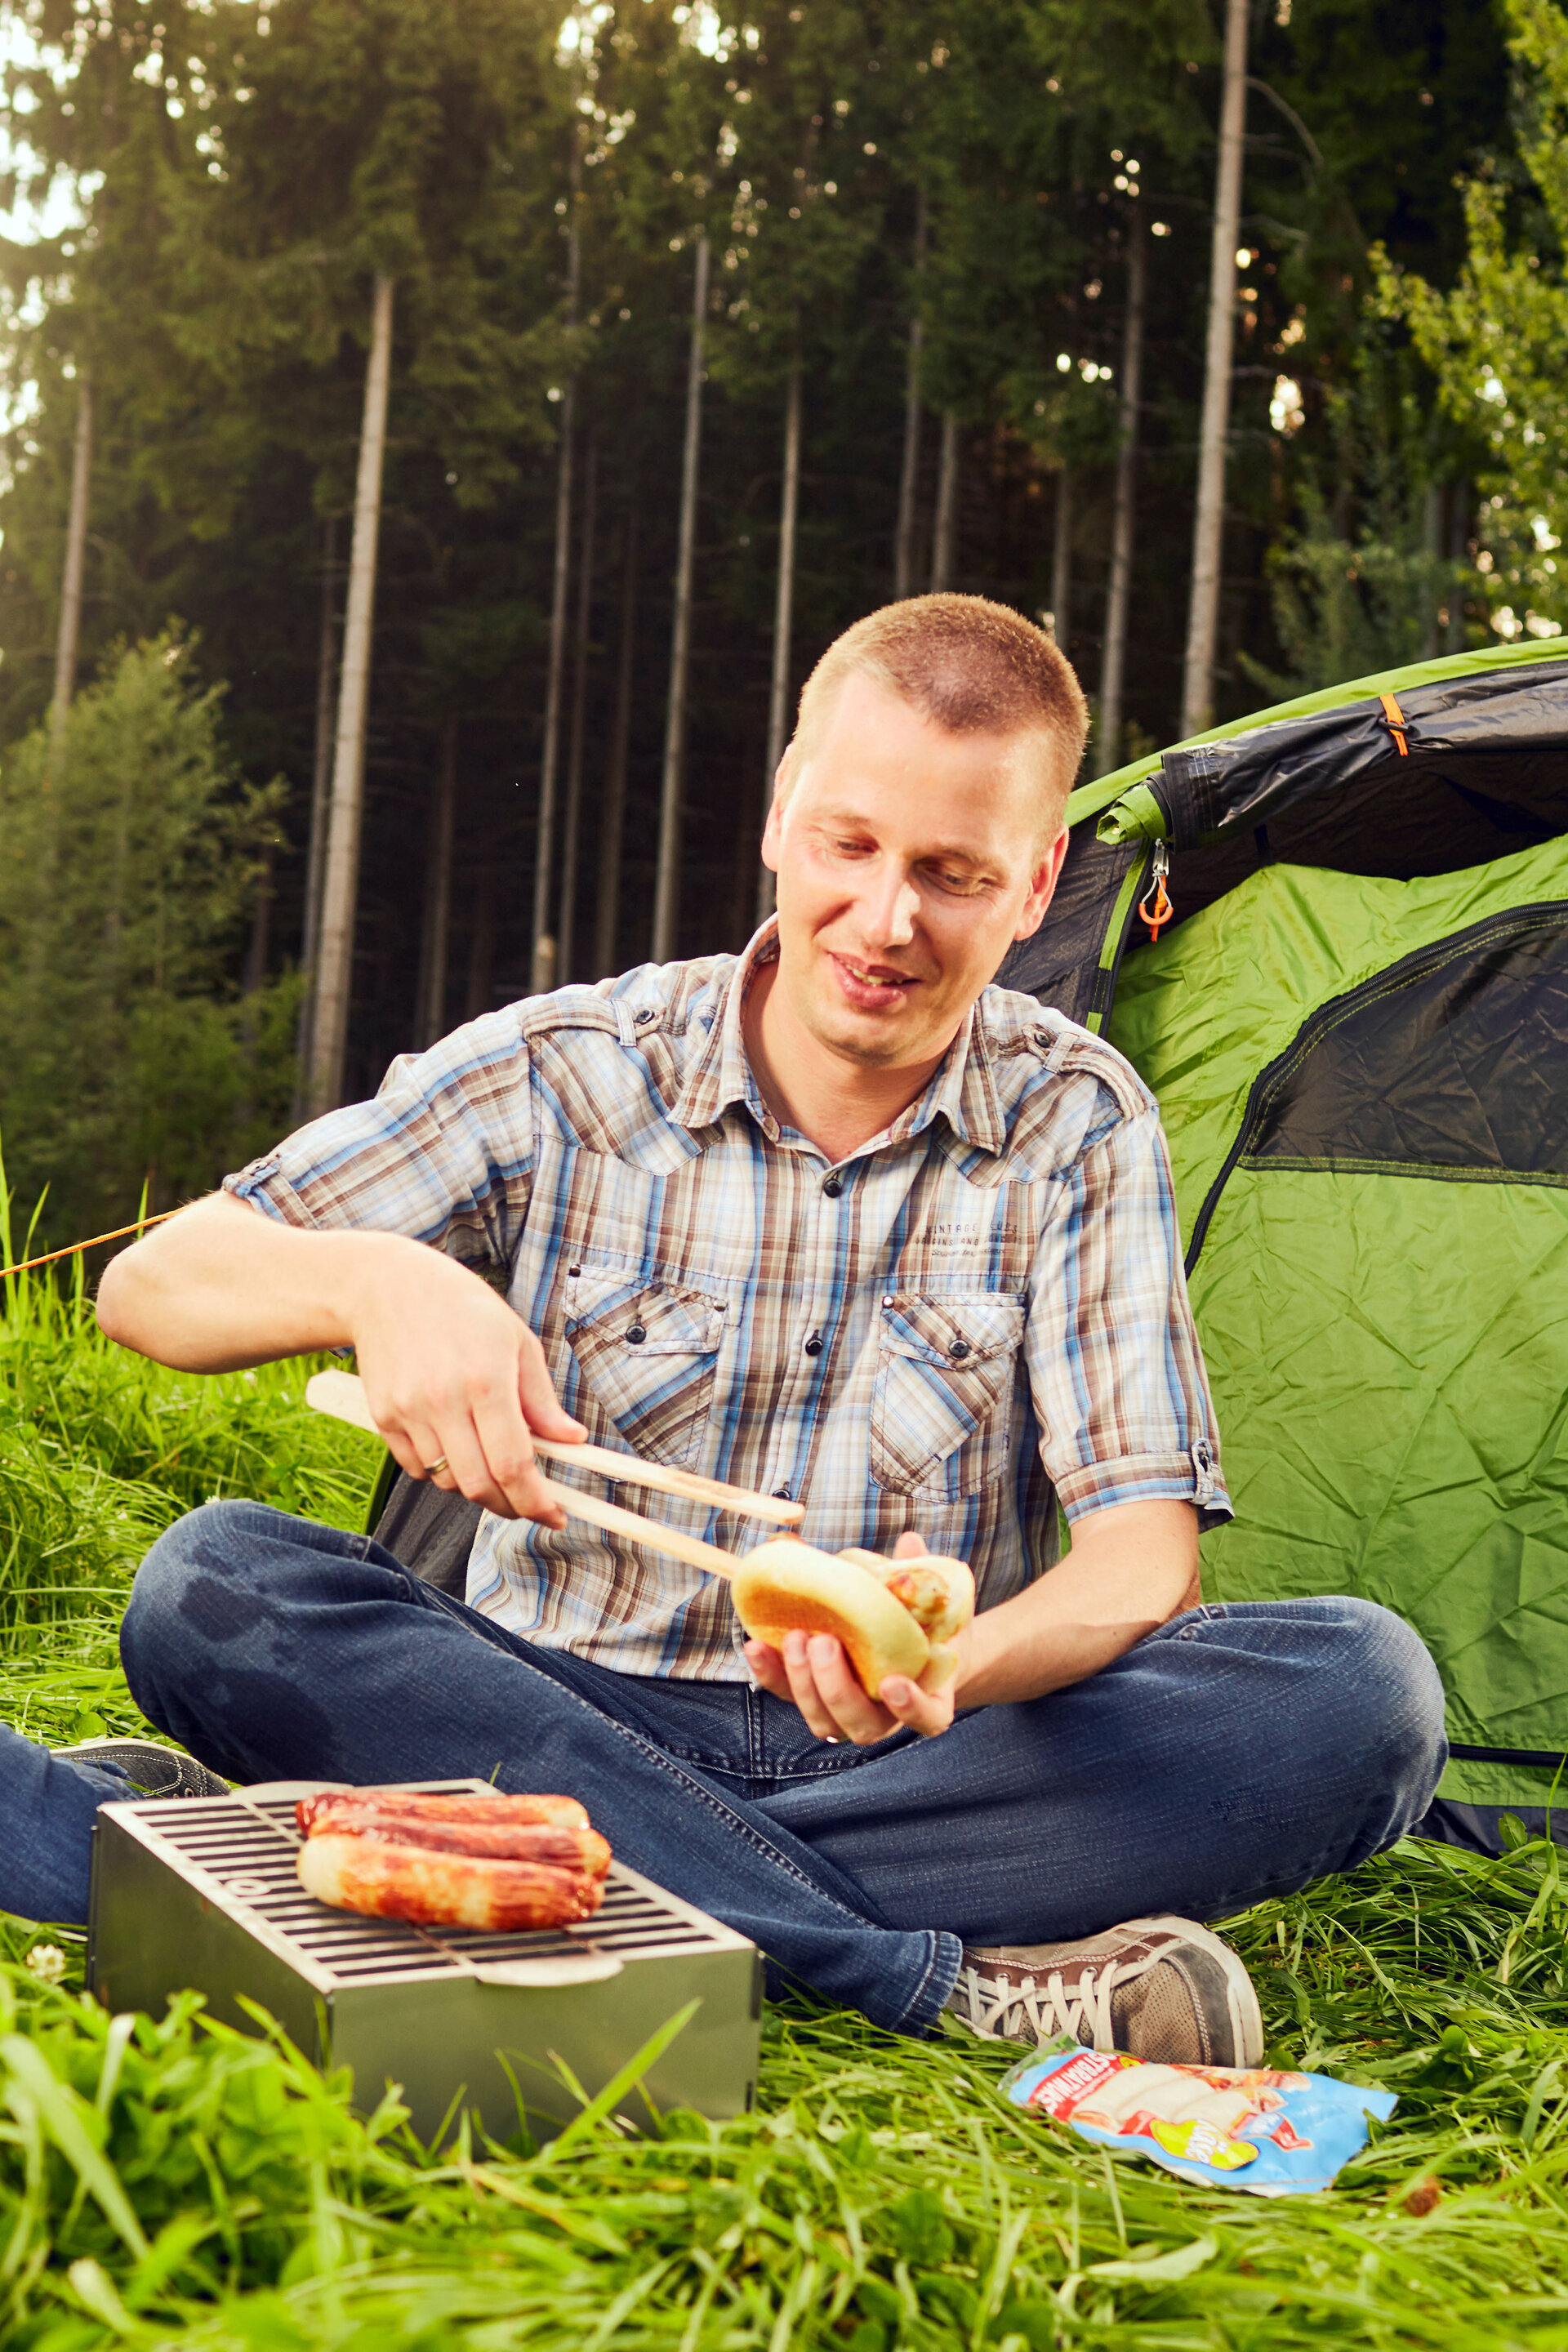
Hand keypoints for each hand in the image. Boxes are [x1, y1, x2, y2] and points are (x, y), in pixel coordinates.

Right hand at [348, 1240, 585, 1526]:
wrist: (386, 1287)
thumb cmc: (462, 1308)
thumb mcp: (516, 1341)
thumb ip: (541, 1399)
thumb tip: (573, 1440)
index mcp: (486, 1380)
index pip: (514, 1463)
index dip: (537, 1501)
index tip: (556, 1515)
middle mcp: (444, 1400)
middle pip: (479, 1485)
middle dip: (510, 1505)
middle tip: (529, 1502)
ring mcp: (408, 1412)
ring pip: (448, 1482)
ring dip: (476, 1486)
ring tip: (491, 1460)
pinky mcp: (383, 1418)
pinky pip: (418, 1469)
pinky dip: (442, 1471)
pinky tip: (455, 1444)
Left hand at [743, 1533, 963, 1744]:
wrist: (903, 1642)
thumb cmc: (922, 1624)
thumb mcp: (930, 1601)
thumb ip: (919, 1577)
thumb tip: (908, 1540)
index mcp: (928, 1697)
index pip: (929, 1718)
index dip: (912, 1708)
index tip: (892, 1682)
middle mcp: (886, 1716)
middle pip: (862, 1725)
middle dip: (837, 1687)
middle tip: (825, 1641)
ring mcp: (847, 1714)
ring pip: (823, 1721)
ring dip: (803, 1682)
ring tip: (795, 1637)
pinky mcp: (812, 1699)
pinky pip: (788, 1698)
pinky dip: (771, 1674)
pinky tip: (756, 1646)